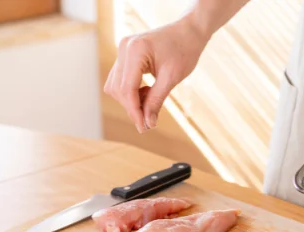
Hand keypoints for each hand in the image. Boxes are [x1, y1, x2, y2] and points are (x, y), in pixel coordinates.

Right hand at [105, 18, 208, 132]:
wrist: (188, 32)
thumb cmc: (184, 50)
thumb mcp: (172, 78)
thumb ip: (156, 100)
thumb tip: (148, 123)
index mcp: (136, 50)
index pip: (127, 88)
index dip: (134, 111)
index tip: (143, 127)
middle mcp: (124, 48)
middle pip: (118, 89)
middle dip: (132, 107)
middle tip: (150, 118)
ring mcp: (122, 50)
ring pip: (115, 86)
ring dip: (131, 99)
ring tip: (151, 98)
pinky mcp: (124, 54)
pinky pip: (120, 79)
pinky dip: (131, 90)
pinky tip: (147, 90)